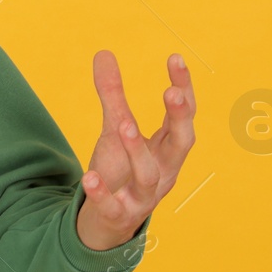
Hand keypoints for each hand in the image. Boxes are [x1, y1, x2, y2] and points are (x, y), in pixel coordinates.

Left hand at [76, 51, 196, 250]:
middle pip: (181, 144)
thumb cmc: (122, 169)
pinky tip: (88, 176)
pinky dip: (102, 192)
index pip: (183, 116)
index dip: (183, 88)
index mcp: (167, 148)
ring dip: (137, 150)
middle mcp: (164, 171)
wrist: (109, 220)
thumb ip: (112, 94)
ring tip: (122, 125)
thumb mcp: (116, 128)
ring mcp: (143, 195)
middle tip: (172, 93)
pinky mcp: (119, 214)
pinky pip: (113, 205)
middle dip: (179, 119)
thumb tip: (103, 52)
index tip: (175, 58)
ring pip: (148, 175)